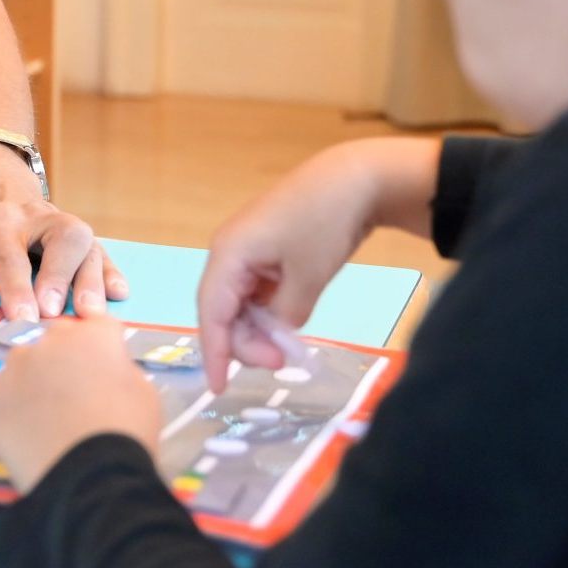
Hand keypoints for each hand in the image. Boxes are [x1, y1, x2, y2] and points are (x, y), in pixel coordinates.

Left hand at [0, 143, 127, 320]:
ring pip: (86, 243)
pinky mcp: (75, 234)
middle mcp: (35, 218)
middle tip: (57, 313)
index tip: (23, 318)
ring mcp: (59, 224)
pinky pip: (99, 248)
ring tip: (93, 315)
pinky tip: (119, 293)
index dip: (16, 288)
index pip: (9, 255)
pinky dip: (110, 270)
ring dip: (92, 279)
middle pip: (62, 238)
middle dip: (63, 276)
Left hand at [0, 318, 161, 490]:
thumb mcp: (145, 394)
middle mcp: (50, 341)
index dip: (105, 350)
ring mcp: (15, 368)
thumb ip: (121, 370)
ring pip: (21, 359)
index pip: (98, 326)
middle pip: (58, 337)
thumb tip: (106, 370)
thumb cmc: (127, 435)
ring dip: (32, 377)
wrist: (92, 477)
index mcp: (93, 336)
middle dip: (69, 360)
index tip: (108, 374)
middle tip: (79, 398)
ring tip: (43, 416)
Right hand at [196, 136, 441, 390]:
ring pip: (240, 301)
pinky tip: (286, 323)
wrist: (355, 178)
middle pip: (222, 309)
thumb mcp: (307, 280)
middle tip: (281, 361)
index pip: (212, 314)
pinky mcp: (265, 247)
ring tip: (287, 345)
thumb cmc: (325, 224)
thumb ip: (284, 318)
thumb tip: (275, 335)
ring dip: (257, 327)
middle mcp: (229, 250)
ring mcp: (247, 247)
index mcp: (229, 254)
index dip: (215, 353)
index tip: (218, 389)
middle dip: (245, 341)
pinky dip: (267, 310)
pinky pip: (255, 288)